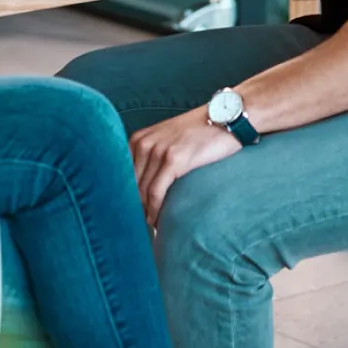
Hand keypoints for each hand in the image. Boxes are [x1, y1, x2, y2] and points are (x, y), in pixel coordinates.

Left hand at [130, 108, 241, 225]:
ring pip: (142, 192)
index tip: (128, 215)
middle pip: (130, 186)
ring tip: (149, 229)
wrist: (225, 118)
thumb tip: (142, 190)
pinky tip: (157, 224)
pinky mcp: (174, 160)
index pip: (122, 176)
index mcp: (138, 139)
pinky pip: (156, 193)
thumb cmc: (199, 134)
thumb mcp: (168, 139)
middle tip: (138, 228)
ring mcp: (158, 150)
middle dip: (133, 208)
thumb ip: (152, 157)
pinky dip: (155, 212)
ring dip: (144, 214)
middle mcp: (144, 143)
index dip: (124, 197)